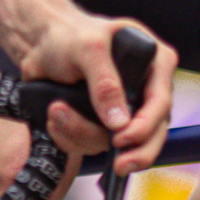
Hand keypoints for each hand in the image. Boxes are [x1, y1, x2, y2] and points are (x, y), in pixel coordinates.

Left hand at [20, 10, 175, 172]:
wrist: (39, 44)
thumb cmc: (68, 34)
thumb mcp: (88, 48)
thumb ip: (104, 82)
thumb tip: (119, 121)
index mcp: (154, 63)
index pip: (161, 102)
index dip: (145, 126)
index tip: (121, 138)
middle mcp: (144, 89)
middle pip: (151, 133)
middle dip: (132, 151)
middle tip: (119, 165)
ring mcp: (125, 110)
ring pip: (118, 144)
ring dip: (83, 135)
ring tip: (57, 113)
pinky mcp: (103, 124)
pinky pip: (94, 145)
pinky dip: (72, 139)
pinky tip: (57, 119)